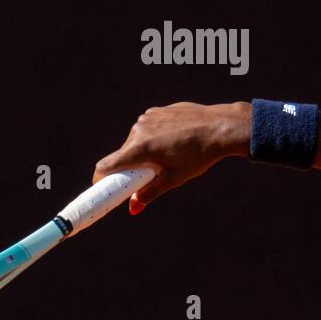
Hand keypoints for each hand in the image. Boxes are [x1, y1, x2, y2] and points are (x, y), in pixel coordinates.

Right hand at [93, 102, 249, 213]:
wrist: (219, 127)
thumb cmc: (198, 155)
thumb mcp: (173, 179)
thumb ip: (149, 193)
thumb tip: (133, 209)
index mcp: (140, 149)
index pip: (106, 166)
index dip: (101, 180)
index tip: (105, 188)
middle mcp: (138, 131)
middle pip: (123, 155)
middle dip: (131, 168)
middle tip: (150, 176)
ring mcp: (147, 118)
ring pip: (135, 141)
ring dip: (144, 152)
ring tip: (169, 156)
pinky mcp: (156, 111)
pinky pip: (147, 129)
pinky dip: (154, 138)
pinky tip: (174, 140)